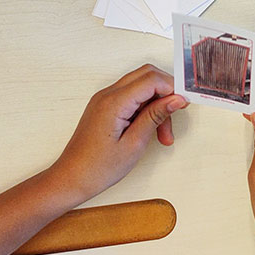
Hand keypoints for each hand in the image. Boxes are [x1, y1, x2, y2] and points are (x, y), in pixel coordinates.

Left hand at [48, 65, 187, 203]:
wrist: (71, 179)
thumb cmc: (97, 168)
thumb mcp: (134, 144)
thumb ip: (155, 116)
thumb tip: (176, 99)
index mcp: (114, 103)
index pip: (151, 79)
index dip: (172, 88)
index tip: (184, 104)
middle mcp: (107, 95)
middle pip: (147, 75)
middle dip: (166, 93)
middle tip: (175, 115)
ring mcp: (105, 99)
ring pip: (141, 86)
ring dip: (157, 103)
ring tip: (163, 133)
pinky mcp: (105, 106)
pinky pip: (132, 96)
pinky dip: (146, 108)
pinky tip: (151, 129)